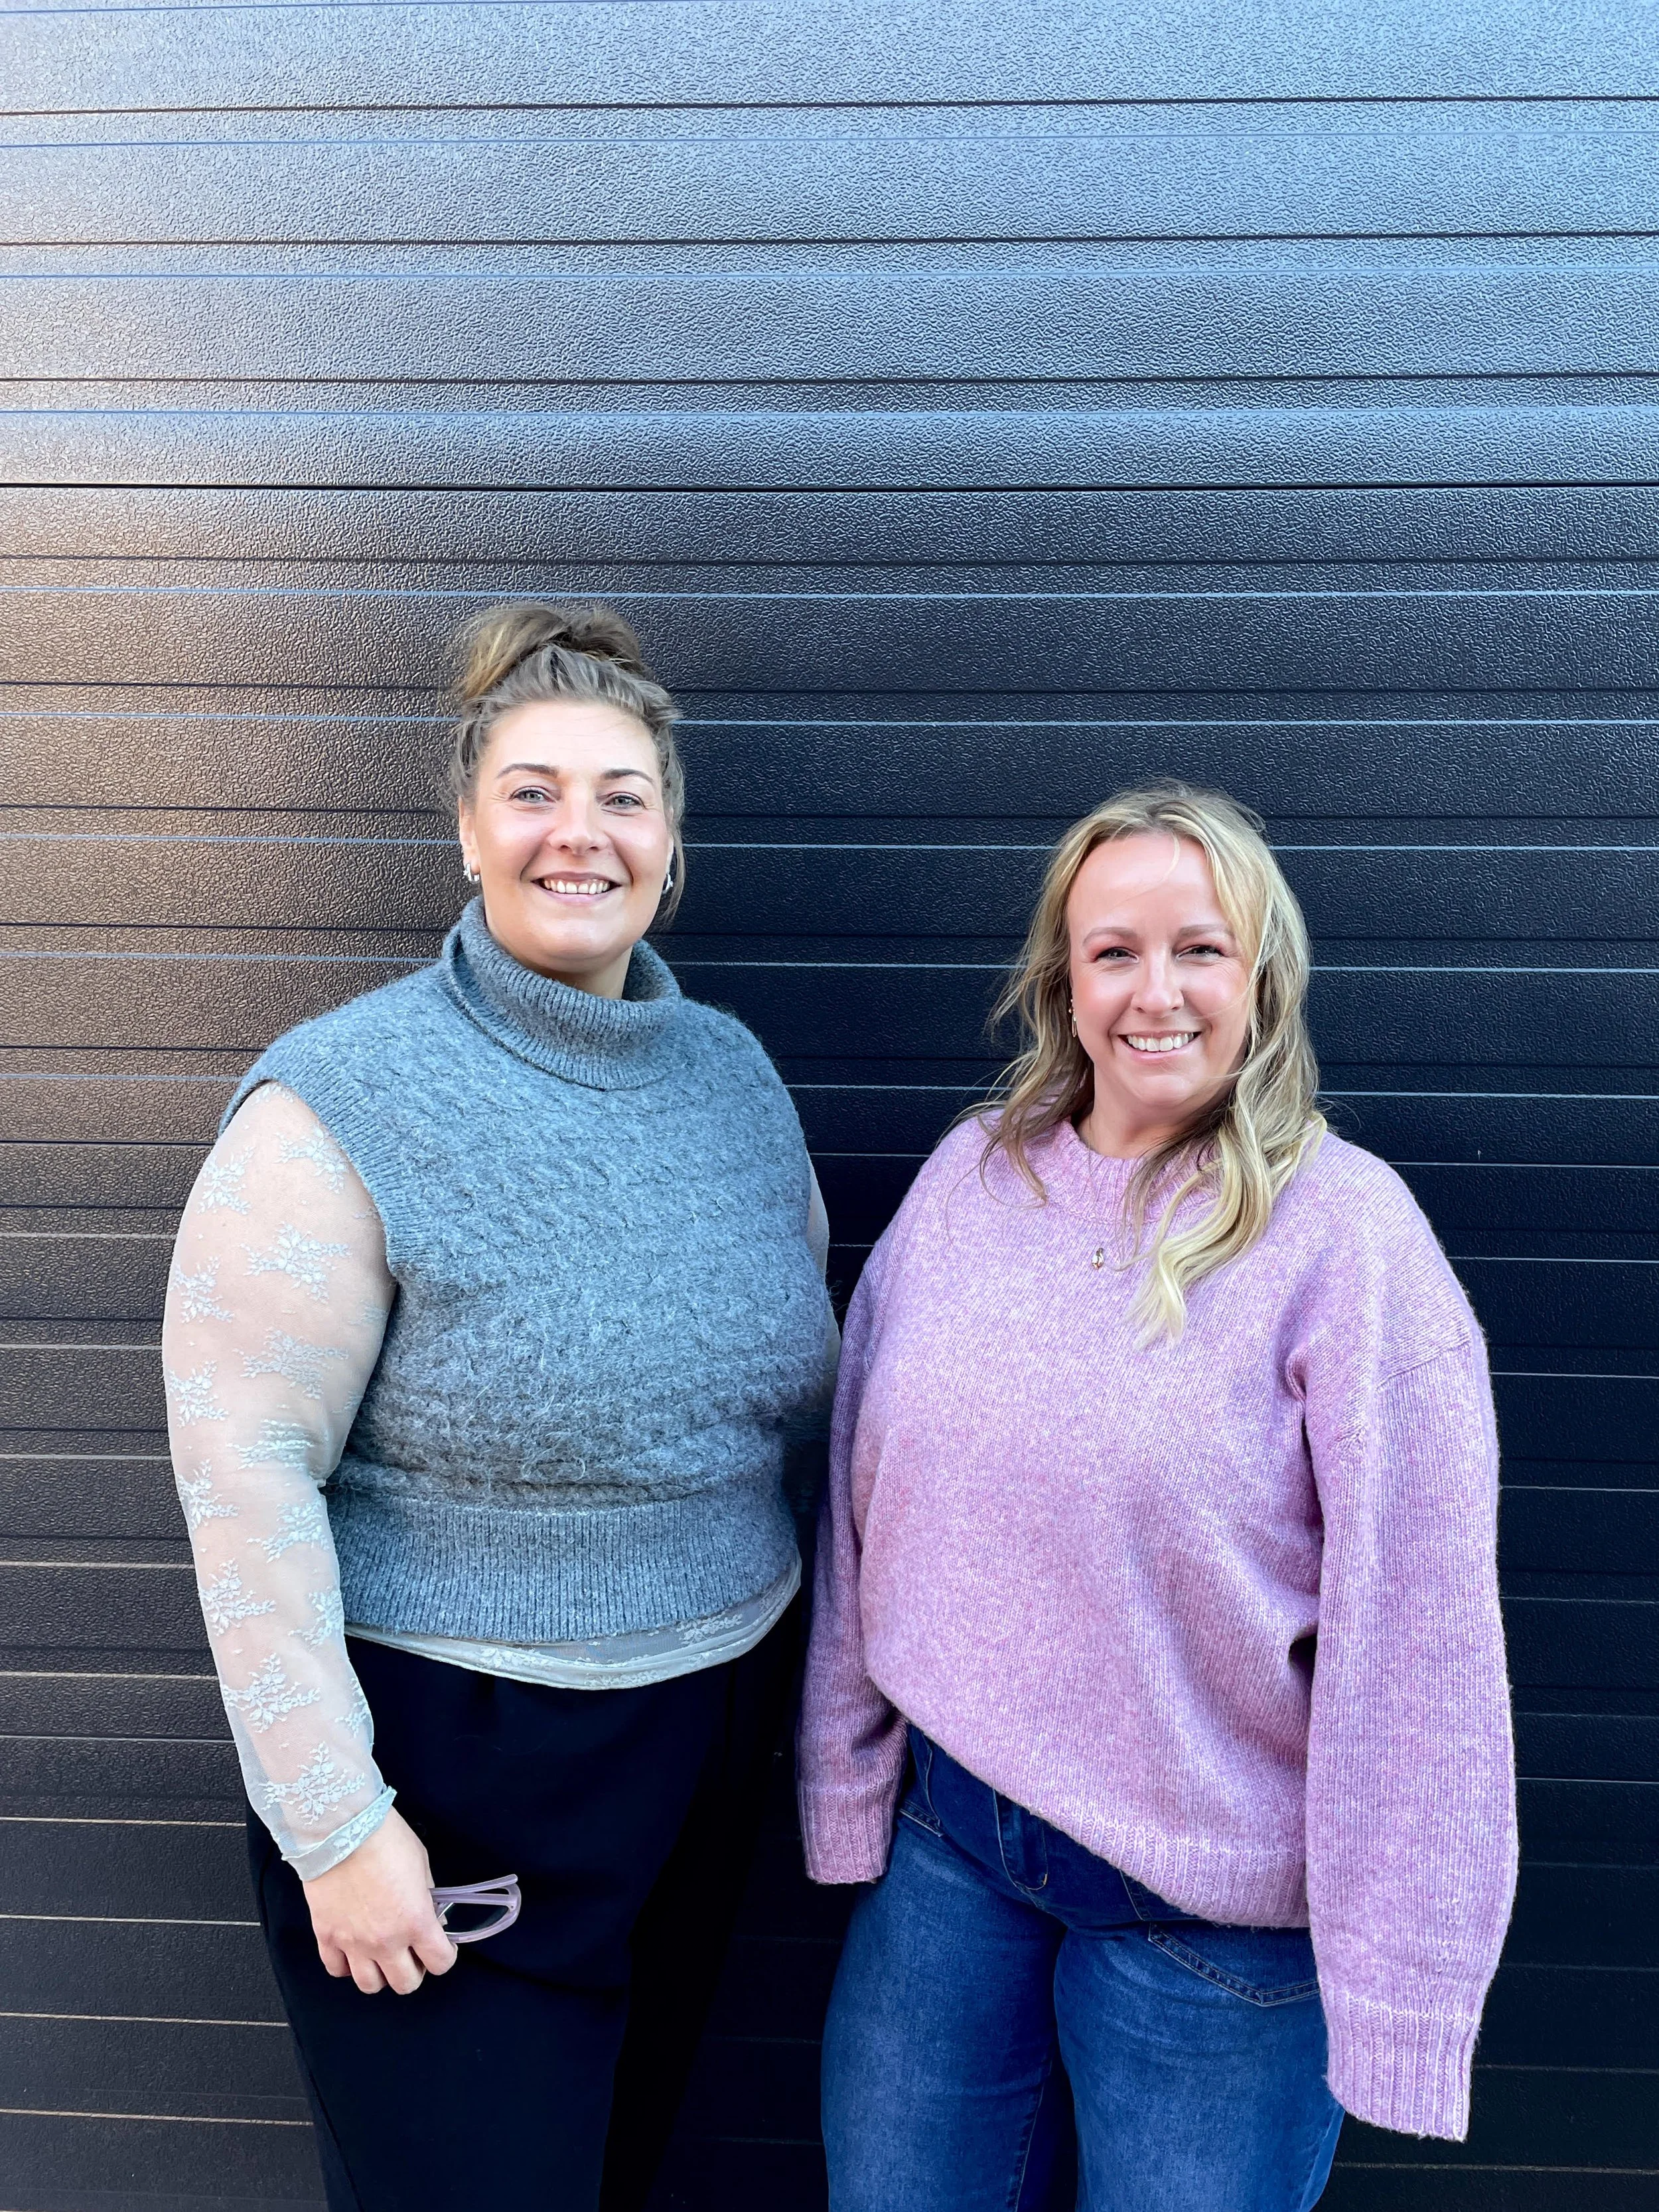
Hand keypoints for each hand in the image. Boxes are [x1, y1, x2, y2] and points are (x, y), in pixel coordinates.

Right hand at [302, 1807, 457, 1993]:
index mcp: (416, 1922)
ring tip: (382, 1955)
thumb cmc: (386, 1841)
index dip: (445, 1955)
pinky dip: (346, 1965)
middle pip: (405, 1984)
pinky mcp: (326, 1936)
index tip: (441, 1945)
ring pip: (370, 1986)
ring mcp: (353, 1943)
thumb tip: (432, 1920)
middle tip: (412, 1952)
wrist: (341, 1829)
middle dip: (414, 1970)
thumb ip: (428, 1899)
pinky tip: (353, 1950)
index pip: (440, 1963)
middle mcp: (386, 1942)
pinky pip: (336, 1969)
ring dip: (380, 1974)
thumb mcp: (422, 1866)